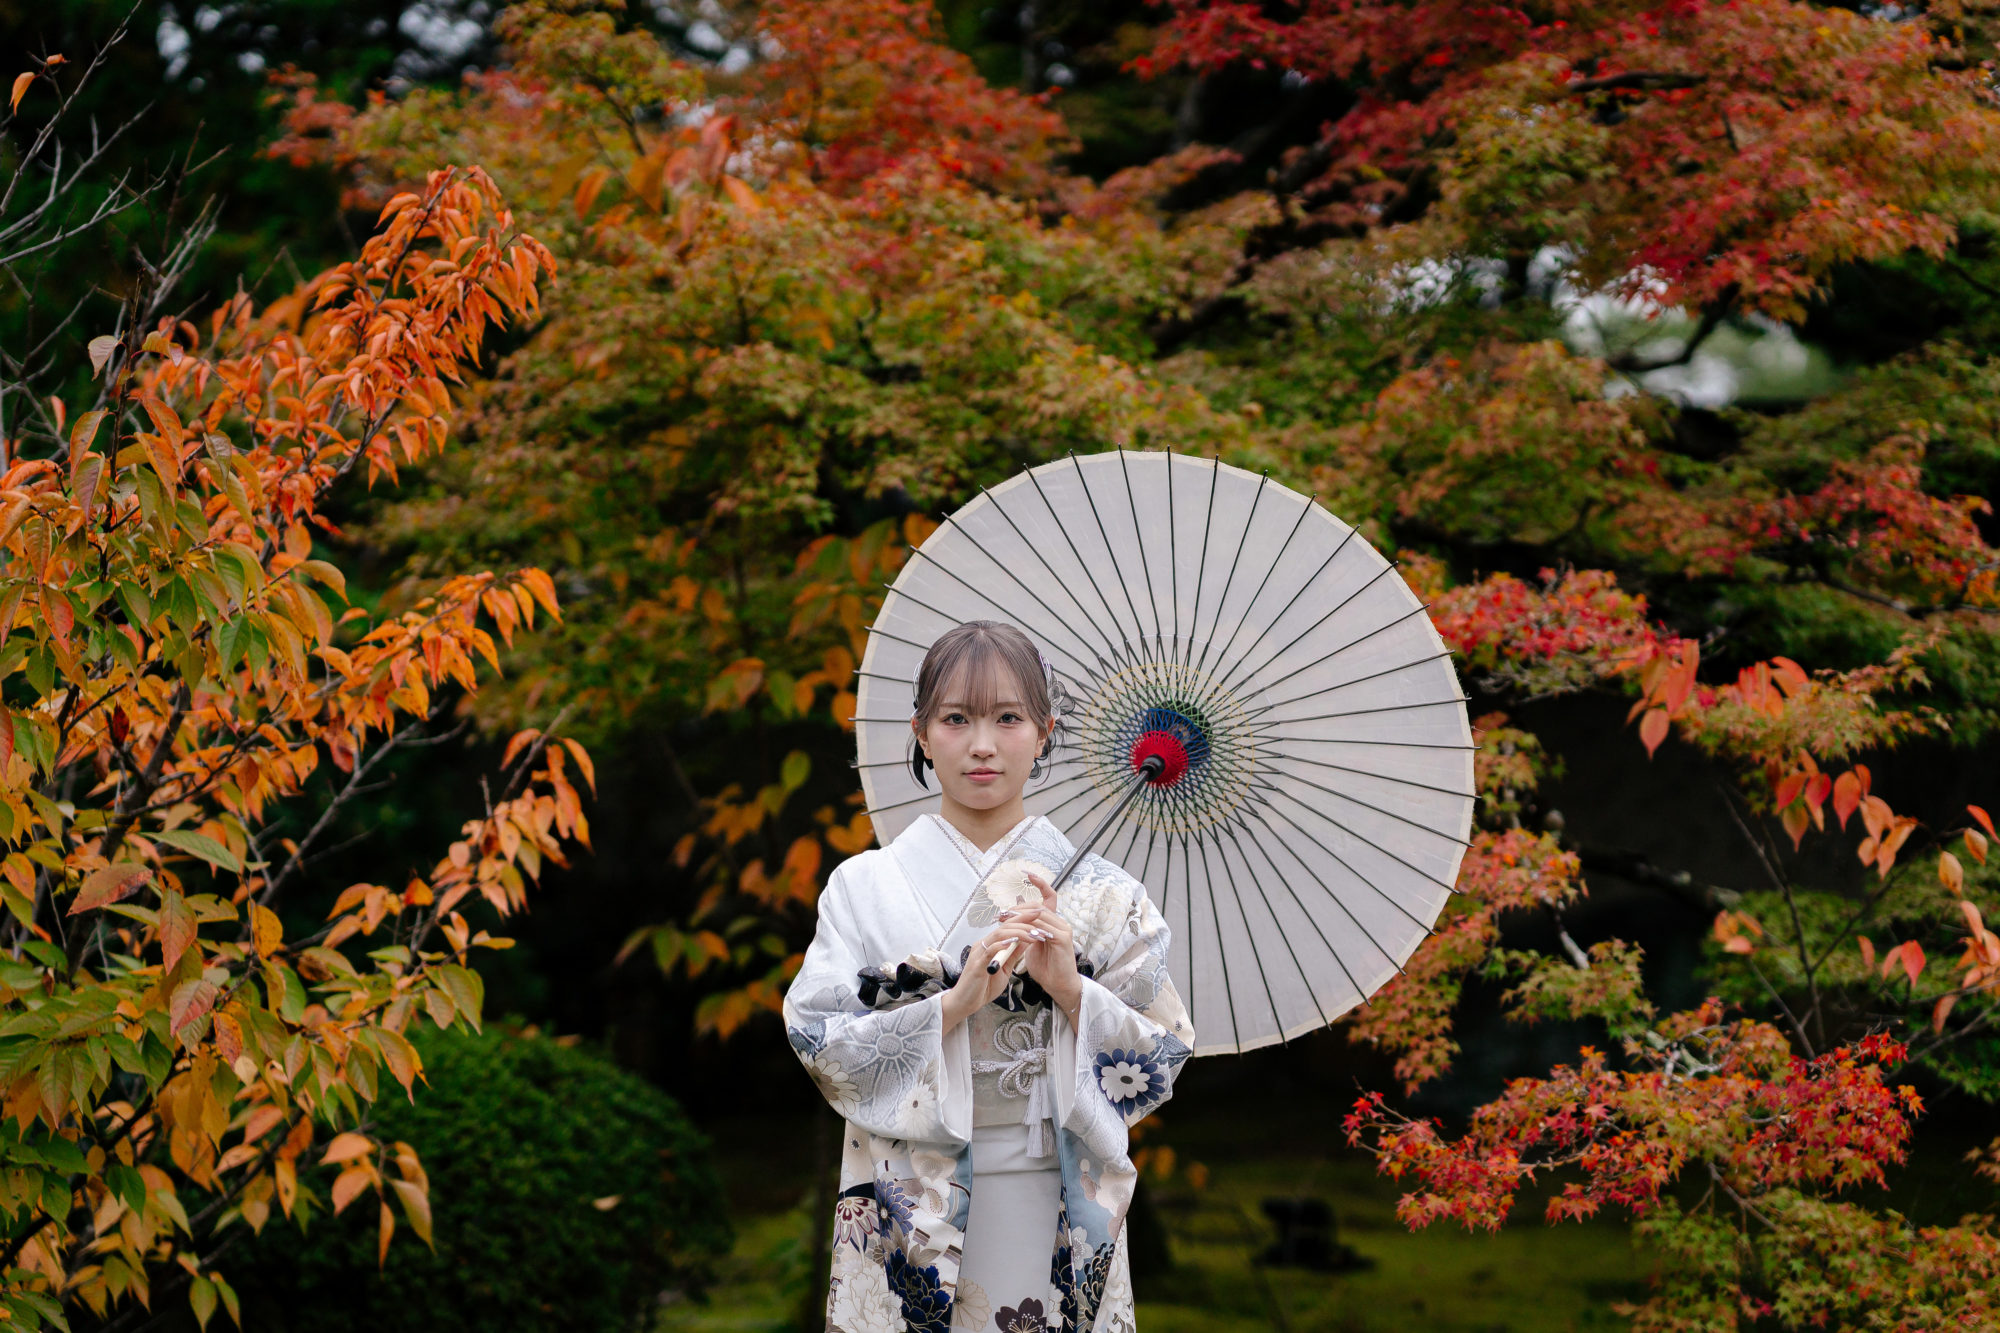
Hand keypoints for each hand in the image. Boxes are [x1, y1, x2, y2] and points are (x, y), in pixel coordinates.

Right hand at [940, 920, 1044, 1029]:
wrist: (966, 1003)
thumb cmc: (984, 987)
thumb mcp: (1004, 968)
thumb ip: (1013, 954)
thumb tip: (1027, 941)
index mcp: (990, 944)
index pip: (1008, 926)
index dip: (1024, 919)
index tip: (1040, 914)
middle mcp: (983, 944)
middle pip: (1005, 926)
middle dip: (1025, 922)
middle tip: (1041, 922)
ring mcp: (979, 953)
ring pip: (998, 934)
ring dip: (1018, 933)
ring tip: (1033, 935)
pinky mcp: (976, 964)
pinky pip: (989, 950)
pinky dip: (1001, 945)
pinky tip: (1013, 943)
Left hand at [1000, 872, 1082, 1020]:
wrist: (1058, 986)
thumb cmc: (1046, 968)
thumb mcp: (1031, 946)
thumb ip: (1026, 932)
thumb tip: (1012, 921)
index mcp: (1053, 922)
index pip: (1049, 897)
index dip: (1040, 884)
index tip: (1029, 873)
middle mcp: (1060, 922)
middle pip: (1038, 905)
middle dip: (1019, 907)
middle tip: (1002, 914)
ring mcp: (1063, 929)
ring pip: (1039, 914)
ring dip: (1020, 916)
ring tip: (1005, 921)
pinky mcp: (1063, 939)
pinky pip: (1043, 927)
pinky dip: (1029, 928)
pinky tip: (1019, 931)